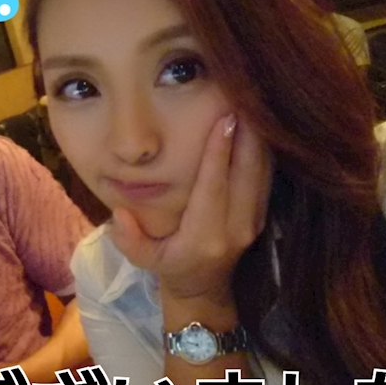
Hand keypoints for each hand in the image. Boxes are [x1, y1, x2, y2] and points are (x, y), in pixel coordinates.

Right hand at [109, 114, 270, 305]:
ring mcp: (253, 221)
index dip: (219, 153)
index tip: (224, 120)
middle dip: (248, 134)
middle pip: (247, 173)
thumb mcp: (143, 259)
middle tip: (245, 98)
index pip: (213, 187)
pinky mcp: (261, 213)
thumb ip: (129, 239)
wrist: (204, 286)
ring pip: (262, 172)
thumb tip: (119, 214)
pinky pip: (266, 176)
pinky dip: (263, 148)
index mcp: (205, 237)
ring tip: (254, 102)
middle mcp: (235, 228)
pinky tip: (258, 123)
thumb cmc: (170, 266)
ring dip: (259, 137)